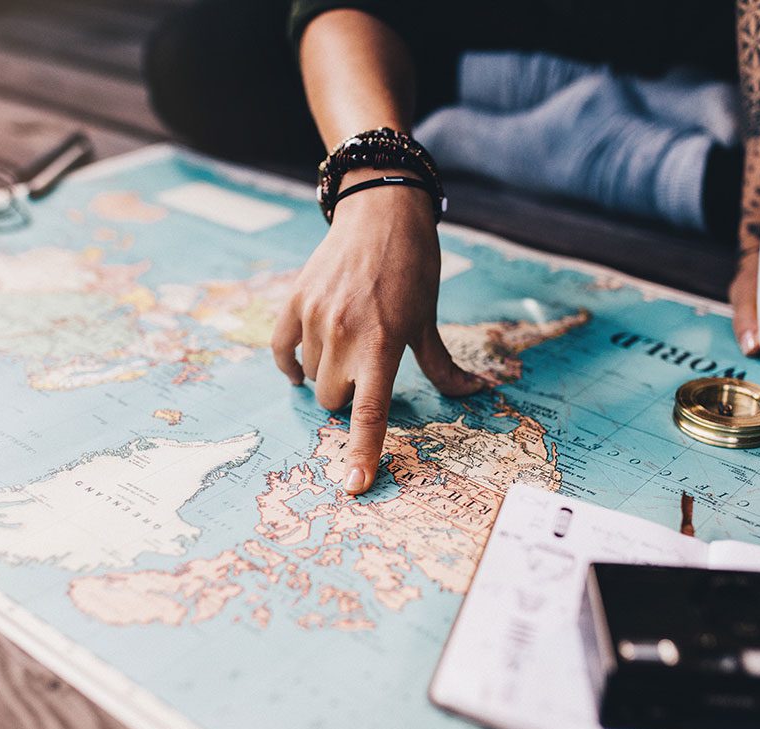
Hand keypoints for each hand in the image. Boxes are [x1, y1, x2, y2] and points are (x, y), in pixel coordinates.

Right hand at [271, 176, 484, 494]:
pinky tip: (305, 361)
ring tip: (347, 346)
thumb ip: (444, 365)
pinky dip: (292, 364)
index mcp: (383, 344)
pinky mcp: (294, 303)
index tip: (354, 485)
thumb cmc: (413, 267)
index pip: (370, 413)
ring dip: (327, 376)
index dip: (362, 452)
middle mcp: (344, 335)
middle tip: (367, 369)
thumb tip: (476, 392)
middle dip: (348, 398)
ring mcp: (315, 319)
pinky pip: (282, 352)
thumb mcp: (429, 319)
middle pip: (333, 402)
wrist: (380, 211)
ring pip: (310, 379)